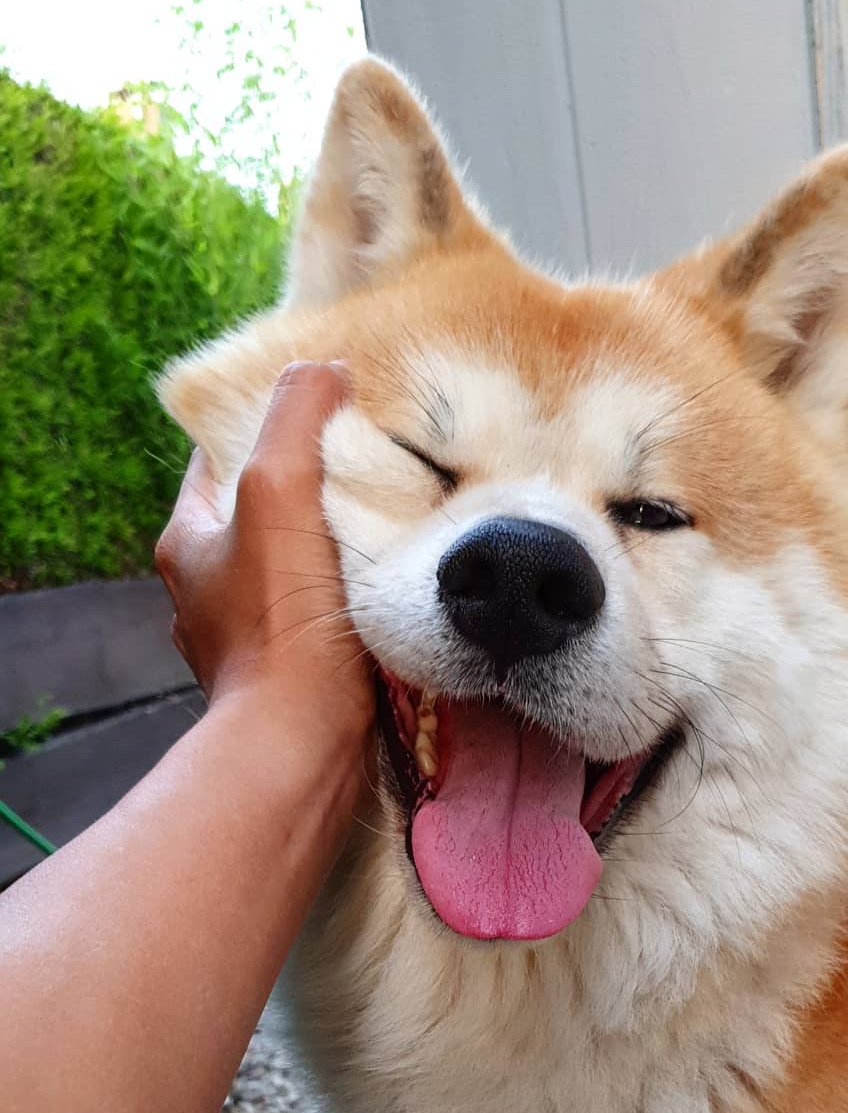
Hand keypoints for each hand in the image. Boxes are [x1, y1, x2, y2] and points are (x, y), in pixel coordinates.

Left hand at [155, 361, 373, 736]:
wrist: (303, 741)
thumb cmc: (284, 619)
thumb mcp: (280, 491)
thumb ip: (296, 420)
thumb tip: (323, 370)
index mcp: (190, 541)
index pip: (221, 458)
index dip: (267, 425)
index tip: (323, 409)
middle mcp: (208, 587)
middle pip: (263, 511)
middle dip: (311, 484)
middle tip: (370, 458)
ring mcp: (247, 634)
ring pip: (294, 563)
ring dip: (335, 542)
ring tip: (391, 514)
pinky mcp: (291, 671)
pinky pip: (319, 610)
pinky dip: (347, 592)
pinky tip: (390, 579)